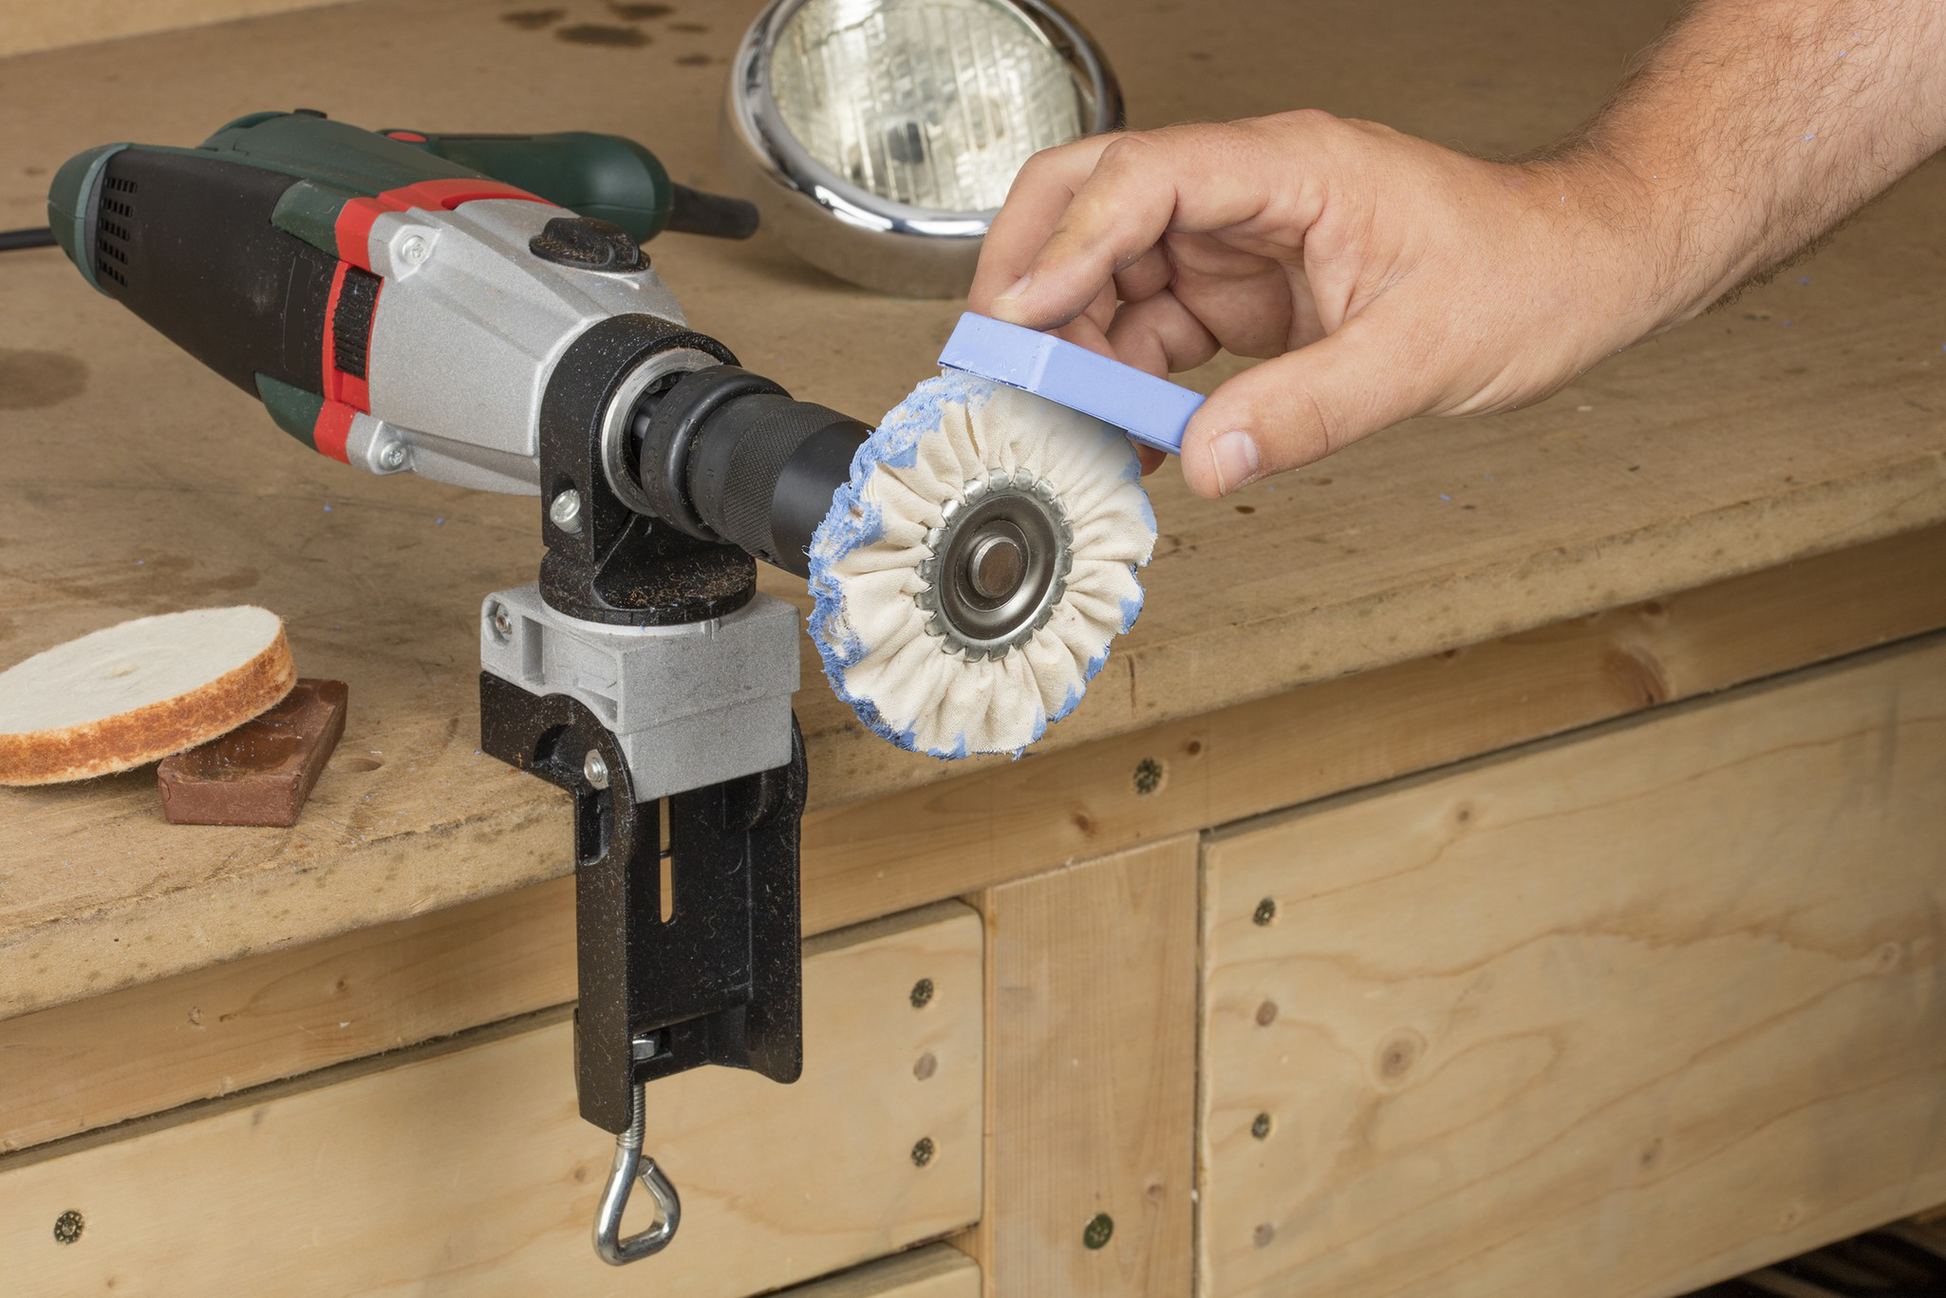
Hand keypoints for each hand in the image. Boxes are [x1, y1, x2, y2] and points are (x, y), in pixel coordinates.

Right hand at [968, 112, 1673, 497]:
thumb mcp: (1423, 353)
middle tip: (998, 362)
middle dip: (1032, 278)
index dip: (1067, 246)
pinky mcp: (1247, 291)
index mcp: (1290, 168)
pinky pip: (1153, 326)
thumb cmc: (1527, 272)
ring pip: (1110, 273)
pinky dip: (1123, 380)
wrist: (1581, 271)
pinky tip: (1124, 431)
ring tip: (1065, 419)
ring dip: (1075, 344)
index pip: (1142, 178)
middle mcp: (1251, 191)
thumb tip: (1210, 459)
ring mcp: (1242, 240)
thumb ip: (1308, 409)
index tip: (1018, 316)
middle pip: (1094, 203)